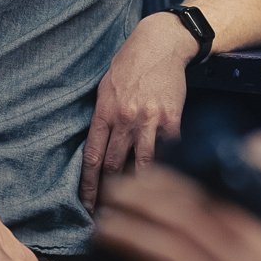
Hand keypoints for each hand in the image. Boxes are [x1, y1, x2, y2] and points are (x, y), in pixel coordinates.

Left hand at [80, 133, 260, 260]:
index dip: (170, 185)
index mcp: (260, 242)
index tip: (145, 177)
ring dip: (128, 235)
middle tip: (112, 193)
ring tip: (101, 227)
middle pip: (179, 220)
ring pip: (166, 254)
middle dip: (140, 201)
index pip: (207, 201)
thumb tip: (231, 231)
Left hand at [81, 14, 194, 209]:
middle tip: (109, 215)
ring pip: (143, 163)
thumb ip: (102, 118)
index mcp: (105, 112)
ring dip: (138, 187)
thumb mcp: (105, 89)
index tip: (87, 206)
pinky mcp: (173, 118)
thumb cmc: (130, 65)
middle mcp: (125, 119)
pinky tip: (167, 182)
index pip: (92, 158)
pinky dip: (167, 166)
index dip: (88, 186)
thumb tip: (98, 149)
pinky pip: (170, 149)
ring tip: (137, 207)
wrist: (160, 45)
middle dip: (110, 194)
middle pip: (114, 165)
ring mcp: (150, 120)